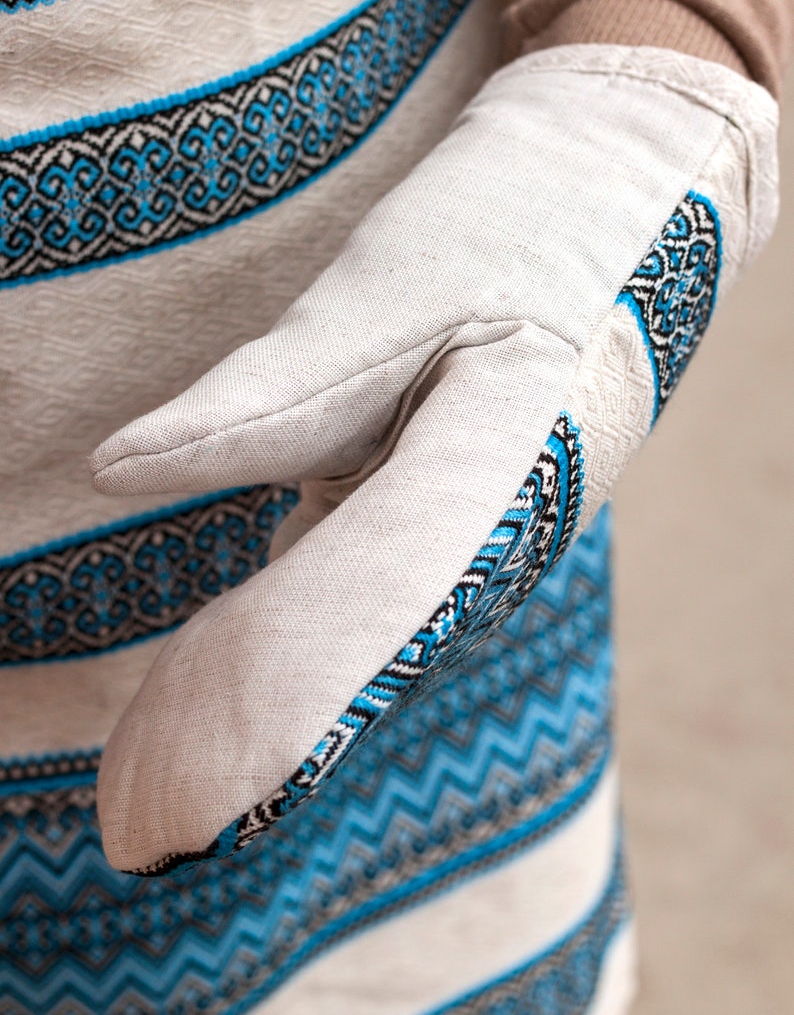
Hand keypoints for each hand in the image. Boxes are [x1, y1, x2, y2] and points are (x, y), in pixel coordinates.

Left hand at [91, 45, 776, 874]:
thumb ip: (267, 395)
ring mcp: (489, 536)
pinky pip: (369, 601)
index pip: (346, 626)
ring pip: (358, 647)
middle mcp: (500, 540)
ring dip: (255, 706)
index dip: (252, 719)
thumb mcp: (391, 288)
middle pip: (350, 665)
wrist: (636, 188)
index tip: (160, 816)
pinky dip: (289, 646)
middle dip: (236, 742)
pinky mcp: (467, 517)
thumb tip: (123, 465)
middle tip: (133, 830)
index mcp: (493, 481)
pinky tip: (228, 676)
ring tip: (149, 793)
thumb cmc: (520, 221)